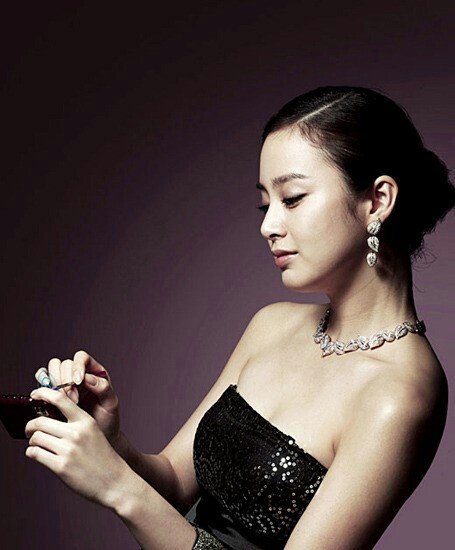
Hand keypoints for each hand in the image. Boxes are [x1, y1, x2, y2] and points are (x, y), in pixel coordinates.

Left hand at [25, 386, 129, 508]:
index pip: (60, 399)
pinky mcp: (61, 466)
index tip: (35, 394)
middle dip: (30, 426)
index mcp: (86, 421)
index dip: (44, 393)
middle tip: (29, 429)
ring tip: (37, 445)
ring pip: (36, 438)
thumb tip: (47, 419)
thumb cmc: (102, 457)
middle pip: (40, 422)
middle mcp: (76, 433)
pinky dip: (32, 453)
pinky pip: (35, 454)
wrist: (114, 481)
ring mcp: (68, 450)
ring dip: (32, 441)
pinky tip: (38, 454)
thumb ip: (74, 424)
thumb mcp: (93, 433)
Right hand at [34, 351, 120, 445]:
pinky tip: (48, 399)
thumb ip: (104, 388)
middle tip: (72, 398)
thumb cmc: (107, 420)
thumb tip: (88, 378)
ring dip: (54, 384)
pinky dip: (42, 388)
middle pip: (64, 363)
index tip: (78, 382)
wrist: (97, 437)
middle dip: (65, 380)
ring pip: (51, 370)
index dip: (77, 366)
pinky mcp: (53, 395)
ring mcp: (64, 384)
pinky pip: (42, 384)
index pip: (81, 358)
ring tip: (62, 401)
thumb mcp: (111, 404)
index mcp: (94, 372)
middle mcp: (77, 375)